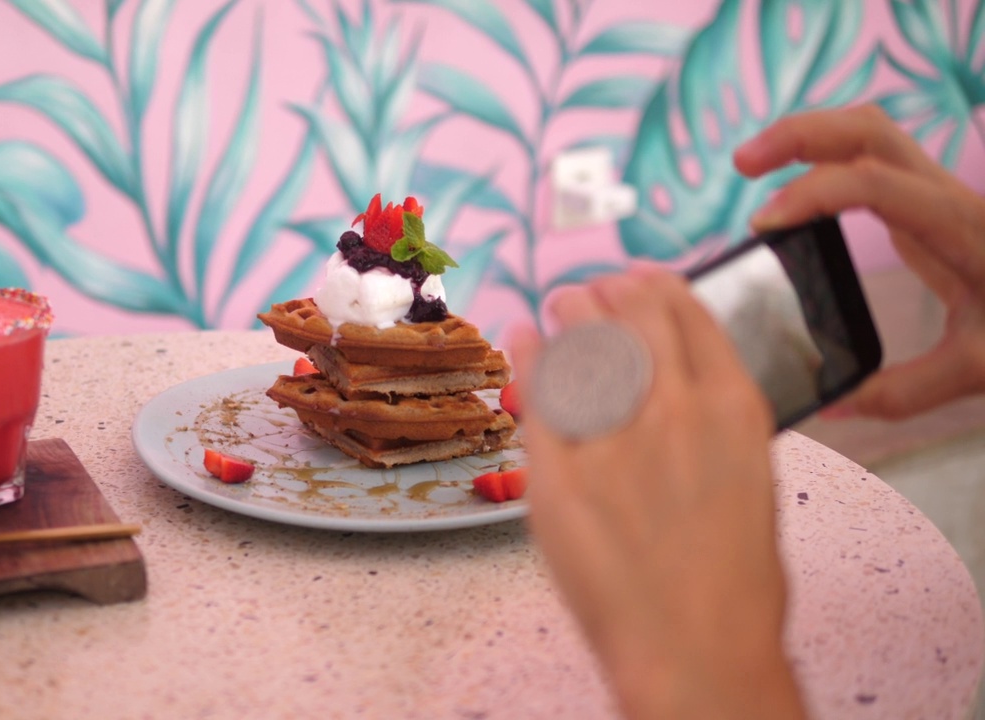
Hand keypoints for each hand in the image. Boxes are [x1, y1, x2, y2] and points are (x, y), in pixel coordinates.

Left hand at [513, 267, 804, 719]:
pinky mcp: (558, 471)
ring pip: (583, 344)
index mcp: (733, 408)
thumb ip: (714, 429)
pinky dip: (529, 357)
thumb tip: (686, 395)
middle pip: (632, 318)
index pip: (690, 316)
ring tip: (561, 305)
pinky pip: (536, 396)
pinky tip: (524, 336)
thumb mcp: (750, 483)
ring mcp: (613, 435)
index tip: (642, 280)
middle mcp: (673, 406)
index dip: (659, 288)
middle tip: (590, 291)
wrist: (695, 648)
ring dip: (570, 315)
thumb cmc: (735, 585)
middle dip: (608, 294)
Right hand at [734, 104, 984, 418]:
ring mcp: (939, 193)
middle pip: (868, 130)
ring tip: (755, 165)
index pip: (872, 183)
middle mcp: (948, 196)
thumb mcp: (977, 371)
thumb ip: (902, 391)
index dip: (811, 194)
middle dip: (799, 135)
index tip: (764, 225)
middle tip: (743, 164)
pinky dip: (825, 157)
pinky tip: (795, 188)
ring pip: (869, 131)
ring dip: (808, 136)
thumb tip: (830, 407)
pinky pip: (871, 156)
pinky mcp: (929, 202)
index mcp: (959, 227)